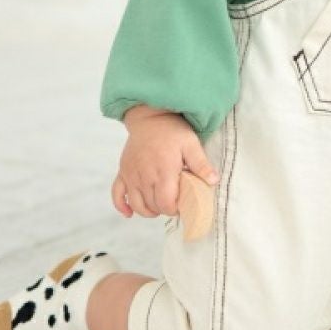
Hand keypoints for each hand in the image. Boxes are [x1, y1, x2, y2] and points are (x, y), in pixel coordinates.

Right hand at [111, 105, 218, 219]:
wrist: (150, 116)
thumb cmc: (172, 130)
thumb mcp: (191, 144)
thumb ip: (201, 164)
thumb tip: (213, 181)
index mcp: (164, 170)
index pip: (166, 203)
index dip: (175, 209)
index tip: (182, 204)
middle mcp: (145, 175)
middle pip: (152, 206)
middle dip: (164, 209)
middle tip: (173, 202)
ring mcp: (131, 174)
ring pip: (136, 204)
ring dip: (147, 211)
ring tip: (158, 207)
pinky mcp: (123, 171)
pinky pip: (117, 194)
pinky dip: (121, 206)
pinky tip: (129, 213)